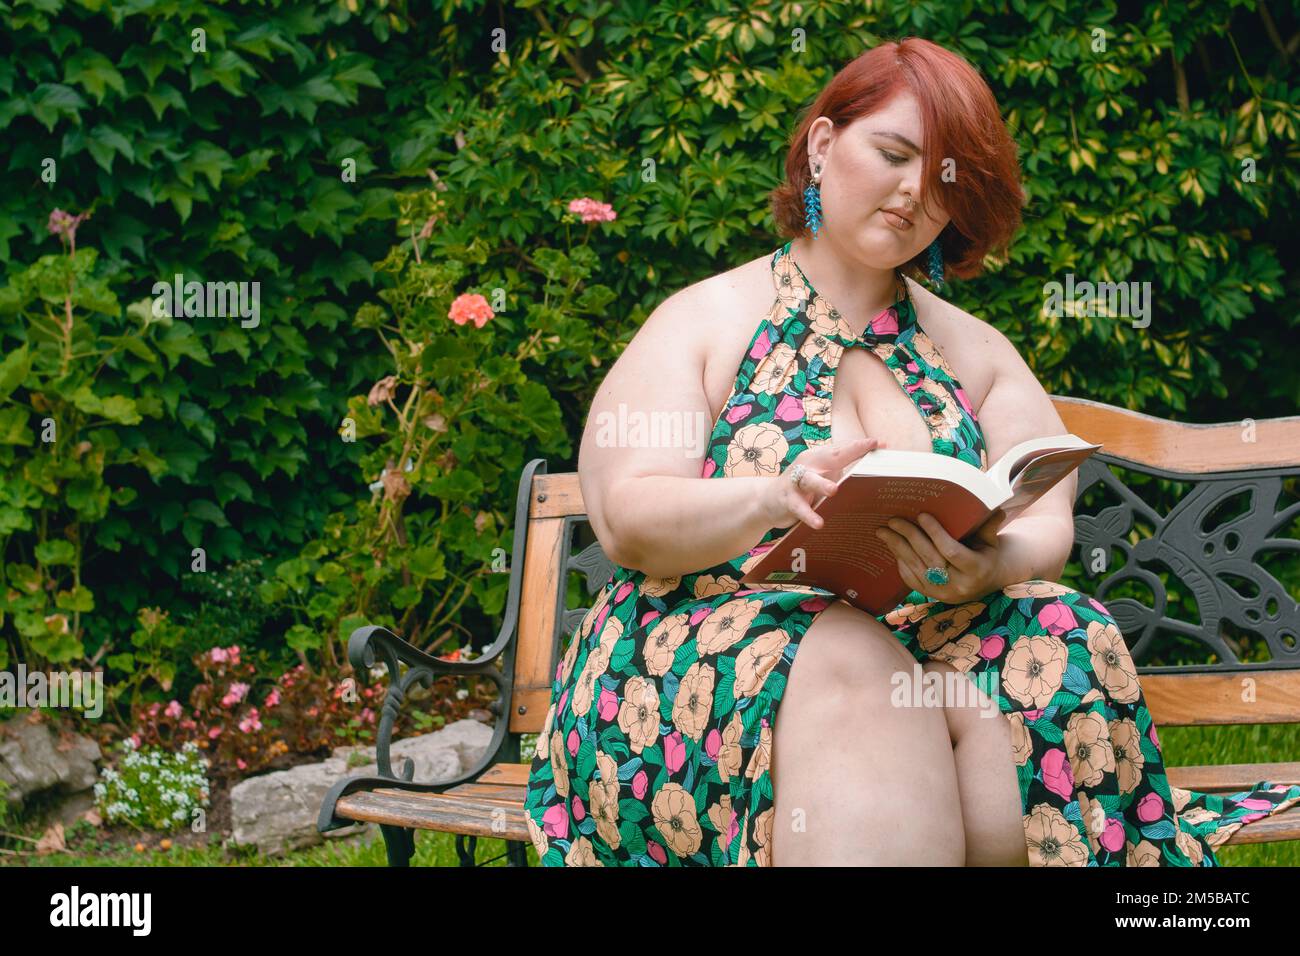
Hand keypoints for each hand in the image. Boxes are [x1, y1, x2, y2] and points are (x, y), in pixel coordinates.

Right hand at [760, 437, 884, 530]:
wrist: (766, 501)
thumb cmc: (803, 488)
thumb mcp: (823, 477)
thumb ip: (843, 473)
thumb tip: (875, 475)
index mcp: (819, 458)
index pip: (843, 448)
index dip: (861, 445)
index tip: (880, 443)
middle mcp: (808, 464)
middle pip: (830, 456)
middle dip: (850, 451)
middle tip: (868, 448)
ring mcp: (796, 481)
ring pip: (811, 480)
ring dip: (822, 484)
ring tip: (834, 490)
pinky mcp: (787, 500)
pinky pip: (799, 508)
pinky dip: (809, 515)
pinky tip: (819, 523)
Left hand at [875, 509, 1008, 603]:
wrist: (985, 582)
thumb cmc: (986, 555)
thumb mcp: (991, 541)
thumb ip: (989, 526)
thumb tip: (996, 507)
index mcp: (977, 569)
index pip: (952, 551)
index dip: (935, 533)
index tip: (921, 515)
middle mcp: (960, 585)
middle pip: (930, 558)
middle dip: (910, 537)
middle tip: (894, 520)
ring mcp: (944, 593)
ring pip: (916, 568)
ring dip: (898, 548)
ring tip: (883, 531)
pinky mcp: (931, 596)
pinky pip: (911, 579)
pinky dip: (900, 562)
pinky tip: (892, 547)